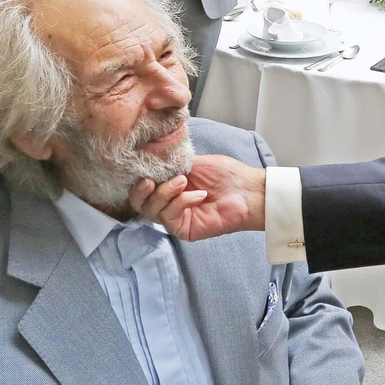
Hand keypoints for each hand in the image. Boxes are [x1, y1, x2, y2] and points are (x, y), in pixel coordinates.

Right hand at [128, 154, 265, 241]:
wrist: (246, 190)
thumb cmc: (225, 175)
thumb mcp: (193, 162)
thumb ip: (169, 163)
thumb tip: (147, 156)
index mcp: (168, 185)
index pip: (141, 187)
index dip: (138, 179)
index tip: (143, 168)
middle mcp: (168, 202)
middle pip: (139, 203)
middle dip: (142, 190)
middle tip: (152, 180)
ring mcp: (175, 217)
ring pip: (151, 210)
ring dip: (165, 192)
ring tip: (183, 181)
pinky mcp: (183, 229)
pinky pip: (169, 217)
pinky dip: (181, 202)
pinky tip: (199, 195)